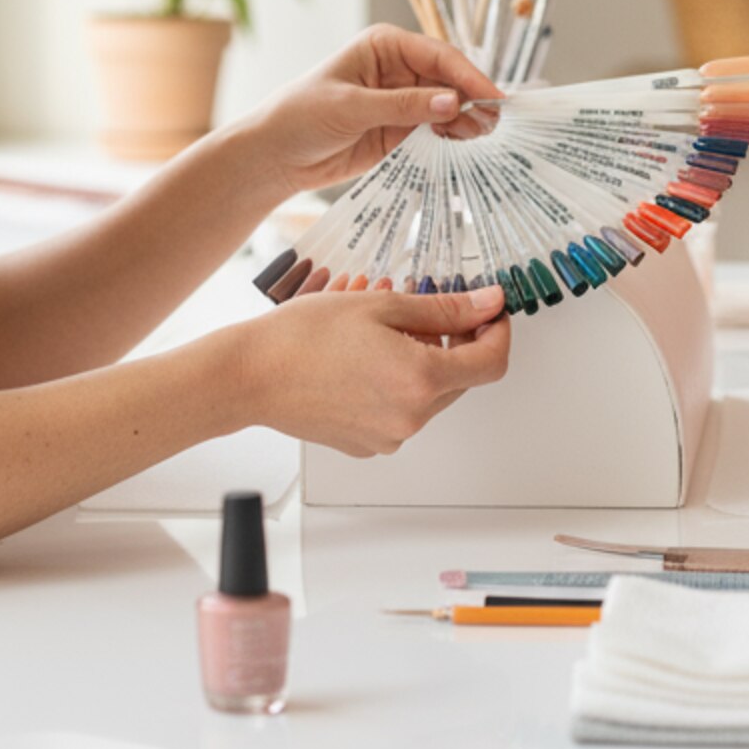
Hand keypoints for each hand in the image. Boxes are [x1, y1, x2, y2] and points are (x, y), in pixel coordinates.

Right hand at [228, 284, 511, 456]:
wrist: (250, 376)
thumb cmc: (303, 337)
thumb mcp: (383, 306)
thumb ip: (444, 308)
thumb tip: (489, 303)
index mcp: (421, 380)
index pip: (491, 362)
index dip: (498, 331)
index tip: (489, 311)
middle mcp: (411, 418)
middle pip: (461, 378)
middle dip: (454, 341)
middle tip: (426, 309)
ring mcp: (389, 436)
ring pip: (431, 394)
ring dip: (423, 360)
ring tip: (384, 330)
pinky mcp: (368, 444)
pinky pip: (401, 412)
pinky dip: (397, 383)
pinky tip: (366, 359)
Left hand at [249, 24, 501, 194]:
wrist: (275, 157)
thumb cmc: (301, 117)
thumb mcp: (351, 108)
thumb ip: (402, 106)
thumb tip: (452, 103)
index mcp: (385, 46)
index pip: (438, 56)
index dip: (468, 75)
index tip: (492, 96)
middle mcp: (399, 68)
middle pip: (450, 79)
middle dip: (473, 98)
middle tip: (495, 122)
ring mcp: (403, 99)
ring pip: (449, 104)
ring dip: (467, 118)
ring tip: (483, 135)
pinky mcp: (402, 128)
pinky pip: (438, 128)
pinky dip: (454, 135)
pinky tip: (464, 143)